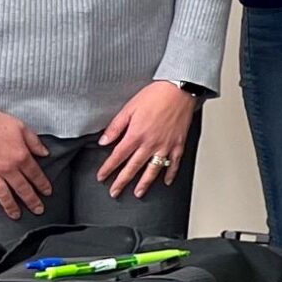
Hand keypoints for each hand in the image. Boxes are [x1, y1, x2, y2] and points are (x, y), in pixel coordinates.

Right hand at [0, 101, 50, 219]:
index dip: (42, 185)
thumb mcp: (20, 126)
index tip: (47, 192)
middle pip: (22, 188)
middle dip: (32, 201)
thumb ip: (34, 142)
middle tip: (38, 210)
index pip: (35, 174)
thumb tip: (45, 153)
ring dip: (11, 207)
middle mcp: (7, 168)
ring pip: (3, 195)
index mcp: (20, 155)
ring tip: (17, 215)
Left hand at [95, 81, 197, 198]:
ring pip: (153, 170)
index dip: (108, 169)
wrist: (180, 89)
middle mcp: (150, 144)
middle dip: (122, 182)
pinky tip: (166, 181)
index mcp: (136, 135)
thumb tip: (104, 140)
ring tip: (138, 193)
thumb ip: (115, 126)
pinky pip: (174, 163)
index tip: (102, 177)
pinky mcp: (178, 144)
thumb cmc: (156, 95)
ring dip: (144, 183)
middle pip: (133, 168)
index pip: (118, 157)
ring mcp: (165, 146)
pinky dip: (170, 173)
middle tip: (115, 192)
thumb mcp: (129, 108)